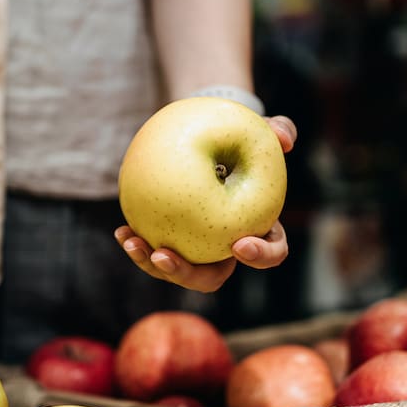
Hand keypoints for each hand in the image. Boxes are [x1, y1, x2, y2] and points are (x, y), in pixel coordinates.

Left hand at [115, 115, 295, 292]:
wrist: (212, 141)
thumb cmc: (243, 138)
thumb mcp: (265, 129)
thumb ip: (280, 130)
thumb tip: (284, 138)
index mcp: (260, 231)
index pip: (270, 253)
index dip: (259, 256)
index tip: (239, 244)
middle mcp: (227, 249)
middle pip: (211, 277)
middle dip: (186, 274)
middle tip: (164, 256)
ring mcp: (197, 250)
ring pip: (177, 270)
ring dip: (152, 264)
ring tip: (133, 243)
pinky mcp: (172, 242)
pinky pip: (153, 251)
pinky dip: (137, 245)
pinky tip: (121, 231)